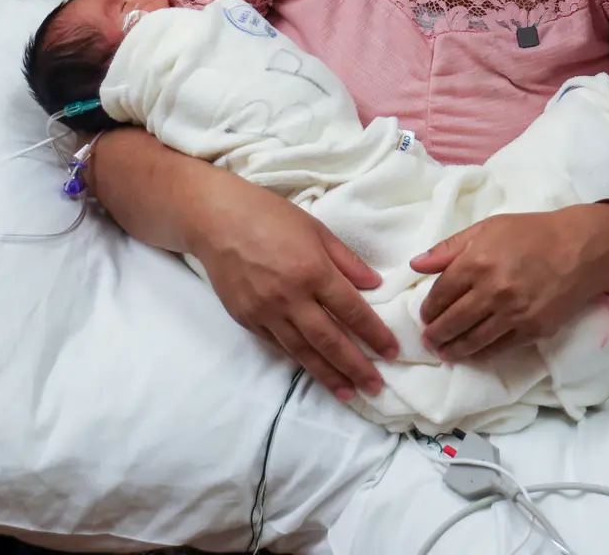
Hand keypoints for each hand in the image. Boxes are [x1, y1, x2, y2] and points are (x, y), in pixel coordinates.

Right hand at [191, 178, 399, 401]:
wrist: (217, 221)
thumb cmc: (271, 216)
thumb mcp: (317, 230)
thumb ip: (347, 261)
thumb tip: (374, 285)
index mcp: (313, 271)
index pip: (352, 310)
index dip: (374, 334)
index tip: (391, 352)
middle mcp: (291, 298)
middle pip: (329, 340)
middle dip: (355, 366)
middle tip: (375, 387)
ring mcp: (266, 312)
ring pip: (302, 352)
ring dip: (327, 375)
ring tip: (347, 392)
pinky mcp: (247, 320)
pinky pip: (278, 345)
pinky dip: (298, 360)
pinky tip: (313, 370)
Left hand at [410, 205, 608, 360]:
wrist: (580, 248)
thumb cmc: (531, 234)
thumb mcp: (488, 228)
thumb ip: (448, 248)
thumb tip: (414, 265)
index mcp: (477, 261)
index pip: (440, 294)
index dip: (428, 308)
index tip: (425, 315)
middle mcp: (492, 290)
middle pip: (452, 322)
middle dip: (435, 334)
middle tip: (429, 339)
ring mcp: (513, 314)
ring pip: (472, 341)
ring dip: (453, 349)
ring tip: (444, 351)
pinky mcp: (532, 330)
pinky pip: (498, 348)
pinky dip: (481, 354)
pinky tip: (472, 354)